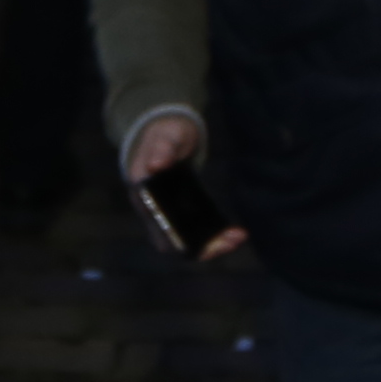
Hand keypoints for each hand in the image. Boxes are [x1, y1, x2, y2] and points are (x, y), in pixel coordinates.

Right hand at [124, 107, 244, 260]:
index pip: (156, 227)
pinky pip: (197, 234)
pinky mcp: (182, 216)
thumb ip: (162, 148)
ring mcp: (167, 216)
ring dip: (212, 245)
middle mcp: (152, 213)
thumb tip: (156, 165)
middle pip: (173, 243)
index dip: (177, 238)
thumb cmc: (165, 135)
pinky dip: (215, 237)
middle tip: (233, 240)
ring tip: (238, 237)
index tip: (202, 240)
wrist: (168, 137)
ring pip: (186, 242)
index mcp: (142, 196)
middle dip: (202, 247)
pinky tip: (235, 232)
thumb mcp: (165, 135)